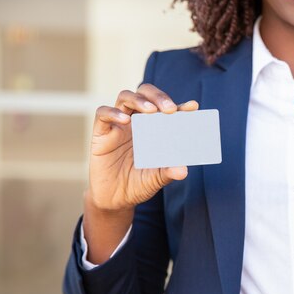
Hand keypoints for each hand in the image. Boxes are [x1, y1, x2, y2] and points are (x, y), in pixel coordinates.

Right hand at [88, 84, 198, 211]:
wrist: (115, 199)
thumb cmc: (139, 184)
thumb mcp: (157, 178)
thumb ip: (169, 172)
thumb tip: (184, 170)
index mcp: (154, 128)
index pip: (167, 109)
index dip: (179, 106)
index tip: (192, 107)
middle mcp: (137, 121)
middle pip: (145, 93)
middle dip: (158, 96)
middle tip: (170, 109)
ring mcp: (119, 124)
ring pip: (125, 97)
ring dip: (139, 99)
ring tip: (151, 110)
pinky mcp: (101, 132)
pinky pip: (103, 114)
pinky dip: (113, 113)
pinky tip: (125, 120)